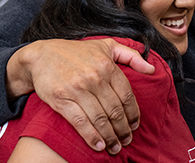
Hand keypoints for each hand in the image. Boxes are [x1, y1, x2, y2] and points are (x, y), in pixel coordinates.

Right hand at [6, 38, 154, 154]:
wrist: (42, 55)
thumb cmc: (78, 51)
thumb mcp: (107, 46)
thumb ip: (131, 56)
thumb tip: (152, 69)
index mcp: (107, 66)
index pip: (126, 95)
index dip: (133, 113)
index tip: (135, 125)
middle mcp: (94, 78)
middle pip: (115, 110)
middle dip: (123, 129)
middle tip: (127, 140)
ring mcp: (77, 89)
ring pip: (100, 119)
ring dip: (110, 137)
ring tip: (116, 147)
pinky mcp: (61, 100)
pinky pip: (80, 122)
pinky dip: (91, 136)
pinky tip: (99, 145)